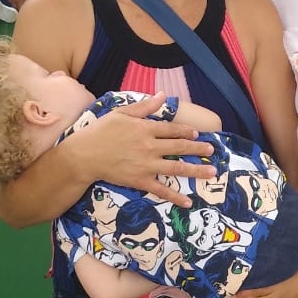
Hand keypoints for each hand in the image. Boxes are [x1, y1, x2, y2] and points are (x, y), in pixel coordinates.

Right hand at [82, 92, 215, 206]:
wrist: (84, 155)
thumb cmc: (100, 132)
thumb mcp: (121, 113)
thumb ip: (144, 106)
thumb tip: (162, 96)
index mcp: (145, 128)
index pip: (172, 129)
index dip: (186, 131)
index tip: (196, 133)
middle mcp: (150, 146)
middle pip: (179, 147)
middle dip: (198, 148)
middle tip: (212, 150)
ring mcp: (146, 165)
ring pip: (177, 167)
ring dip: (196, 170)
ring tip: (212, 172)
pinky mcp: (140, 180)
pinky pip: (161, 190)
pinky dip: (175, 196)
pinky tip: (187, 201)